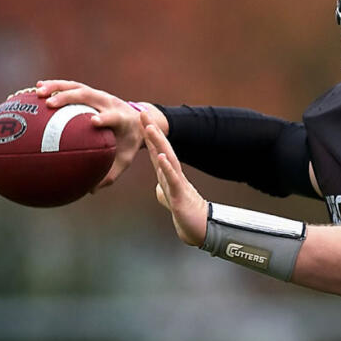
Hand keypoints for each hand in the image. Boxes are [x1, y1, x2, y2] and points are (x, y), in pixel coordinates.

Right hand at [36, 79, 164, 191]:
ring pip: (77, 87)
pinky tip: (35, 89)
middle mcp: (109, 102)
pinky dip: (55, 86)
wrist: (139, 120)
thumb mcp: (125, 158)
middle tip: (50, 104)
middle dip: (70, 97)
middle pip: (89, 95)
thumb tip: (90, 191)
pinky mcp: (91, 92)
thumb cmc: (129, 143)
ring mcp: (99, 95)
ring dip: (57, 87)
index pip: (113, 116)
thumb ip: (110, 173)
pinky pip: (71, 86)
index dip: (105, 117)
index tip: (94, 121)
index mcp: (121, 118)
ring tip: (37, 92)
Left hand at [143, 114, 207, 246]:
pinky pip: (172, 178)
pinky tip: (161, 156)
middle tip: (142, 112)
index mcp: (167, 174)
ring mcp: (177, 183)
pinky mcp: (179, 195)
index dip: (148, 135)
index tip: (141, 118)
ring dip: (159, 142)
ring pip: (167, 158)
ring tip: (150, 128)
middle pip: (161, 148)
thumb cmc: (185, 213)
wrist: (199, 228)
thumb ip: (164, 190)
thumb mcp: (169, 199)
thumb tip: (158, 188)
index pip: (156, 150)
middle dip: (152, 130)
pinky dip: (167, 166)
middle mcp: (172, 174)